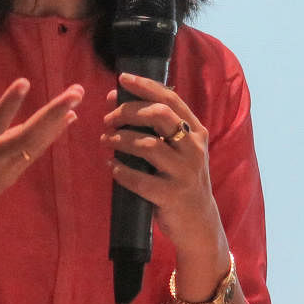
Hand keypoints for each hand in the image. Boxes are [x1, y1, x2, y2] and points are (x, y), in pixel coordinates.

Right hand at [0, 79, 82, 244]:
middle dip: (53, 113)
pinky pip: (35, 152)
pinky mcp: (8, 176)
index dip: (7, 105)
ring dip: (58, 120)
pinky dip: (52, 136)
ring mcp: (2, 169)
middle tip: (76, 92)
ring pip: (36, 143)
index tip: (24, 83)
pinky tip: (68, 122)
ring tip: (78, 98)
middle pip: (27, 134)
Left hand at [102, 73, 222, 257]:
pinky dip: (121, 171)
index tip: (121, 79)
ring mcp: (185, 172)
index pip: (171, 99)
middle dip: (128, 111)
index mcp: (196, 132)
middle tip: (108, 118)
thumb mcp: (182, 151)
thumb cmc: (182, 180)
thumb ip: (162, 130)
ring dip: (120, 140)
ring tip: (105, 140)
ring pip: (147, 145)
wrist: (198, 223)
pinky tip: (111, 167)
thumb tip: (121, 103)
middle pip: (159, 115)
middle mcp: (194, 148)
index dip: (145, 86)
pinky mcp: (172, 195)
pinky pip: (140, 179)